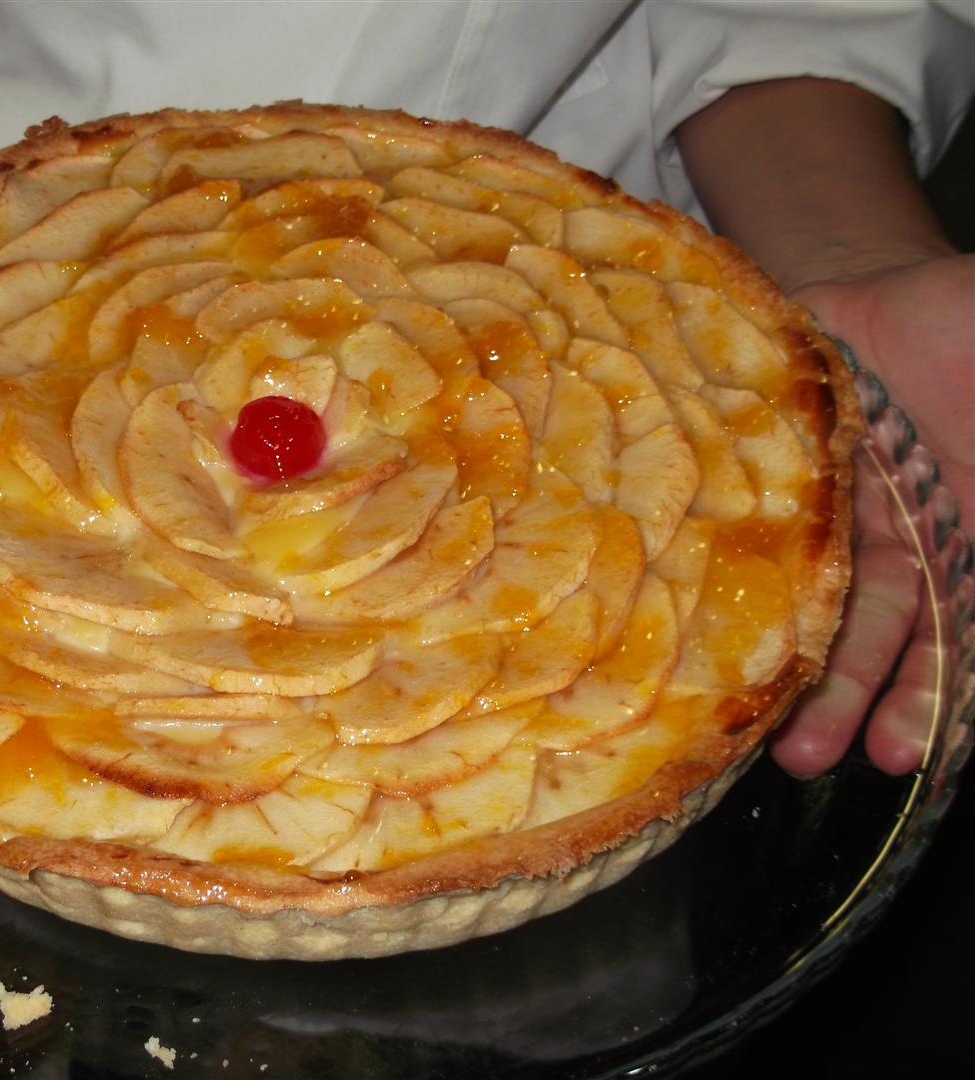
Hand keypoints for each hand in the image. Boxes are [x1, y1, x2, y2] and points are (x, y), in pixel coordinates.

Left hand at [771, 254, 974, 775]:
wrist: (874, 282)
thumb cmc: (962, 322)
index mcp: (966, 526)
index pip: (954, 626)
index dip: (936, 691)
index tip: (914, 752)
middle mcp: (902, 535)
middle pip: (883, 630)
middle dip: (857, 700)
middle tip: (816, 760)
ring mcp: (832, 514)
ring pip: (817, 603)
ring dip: (797, 675)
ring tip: (769, 740)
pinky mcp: (771, 486)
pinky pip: (752, 547)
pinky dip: (727, 600)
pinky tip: (698, 650)